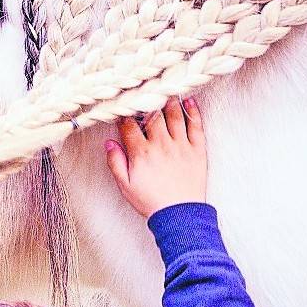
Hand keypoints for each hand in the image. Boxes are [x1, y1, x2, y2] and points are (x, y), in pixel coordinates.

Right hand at [105, 97, 206, 217]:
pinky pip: (196, 125)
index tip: (123, 109)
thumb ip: (116, 163)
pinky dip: (193, 111)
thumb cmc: (151, 202)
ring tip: (166, 90)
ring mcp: (181, 145)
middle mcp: (161, 144)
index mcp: (141, 153)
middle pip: (153, 114)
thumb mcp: (126, 186)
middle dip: (147, 102)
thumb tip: (109, 143)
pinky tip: (189, 101)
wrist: (180, 215)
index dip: (125, 114)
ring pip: (175, 115)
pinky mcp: (197, 150)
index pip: (130, 125)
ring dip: (169, 101)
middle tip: (146, 93)